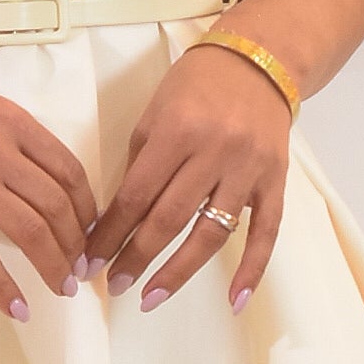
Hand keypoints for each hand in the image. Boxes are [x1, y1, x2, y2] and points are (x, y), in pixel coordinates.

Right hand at [0, 75, 98, 323]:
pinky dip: (4, 288)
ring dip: (53, 266)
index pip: (68, 169)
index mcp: (9, 120)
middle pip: (56, 203)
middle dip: (77, 244)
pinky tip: (17, 307)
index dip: (87, 209)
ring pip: (29, 230)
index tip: (91, 234)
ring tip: (61, 288)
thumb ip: (9, 150)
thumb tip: (43, 198)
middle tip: (80, 270)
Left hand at [84, 43, 290, 312]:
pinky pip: (266, 234)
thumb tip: (117, 219)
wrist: (259, 61)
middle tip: (114, 285)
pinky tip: (234, 302)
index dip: (110, 234)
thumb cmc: (197, 84)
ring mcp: (248, 170)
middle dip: (136, 257)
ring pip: (213, 233)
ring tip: (151, 298)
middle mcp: (215, 152)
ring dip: (179, 272)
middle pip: (170, 219)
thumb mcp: (156, 113)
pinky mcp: (275, 182)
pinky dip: (252, 271)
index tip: (89, 262)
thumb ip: (141, 164)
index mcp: (178, 131)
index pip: (136, 195)